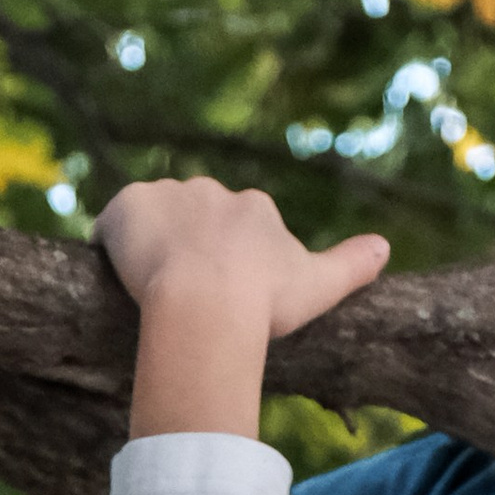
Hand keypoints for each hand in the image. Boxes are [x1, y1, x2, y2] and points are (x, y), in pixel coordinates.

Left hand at [96, 178, 389, 440]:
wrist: (207, 304)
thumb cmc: (265, 304)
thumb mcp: (319, 287)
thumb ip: (351, 265)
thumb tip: (385, 247)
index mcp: (254, 208)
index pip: (239, 227)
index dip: (230, 263)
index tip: (224, 297)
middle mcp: (212, 191)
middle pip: (196, 219)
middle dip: (190, 251)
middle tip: (185, 302)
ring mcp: (168, 196)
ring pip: (154, 221)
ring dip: (149, 248)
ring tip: (146, 295)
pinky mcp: (127, 207)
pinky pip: (111, 226)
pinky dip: (109, 247)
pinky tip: (111, 280)